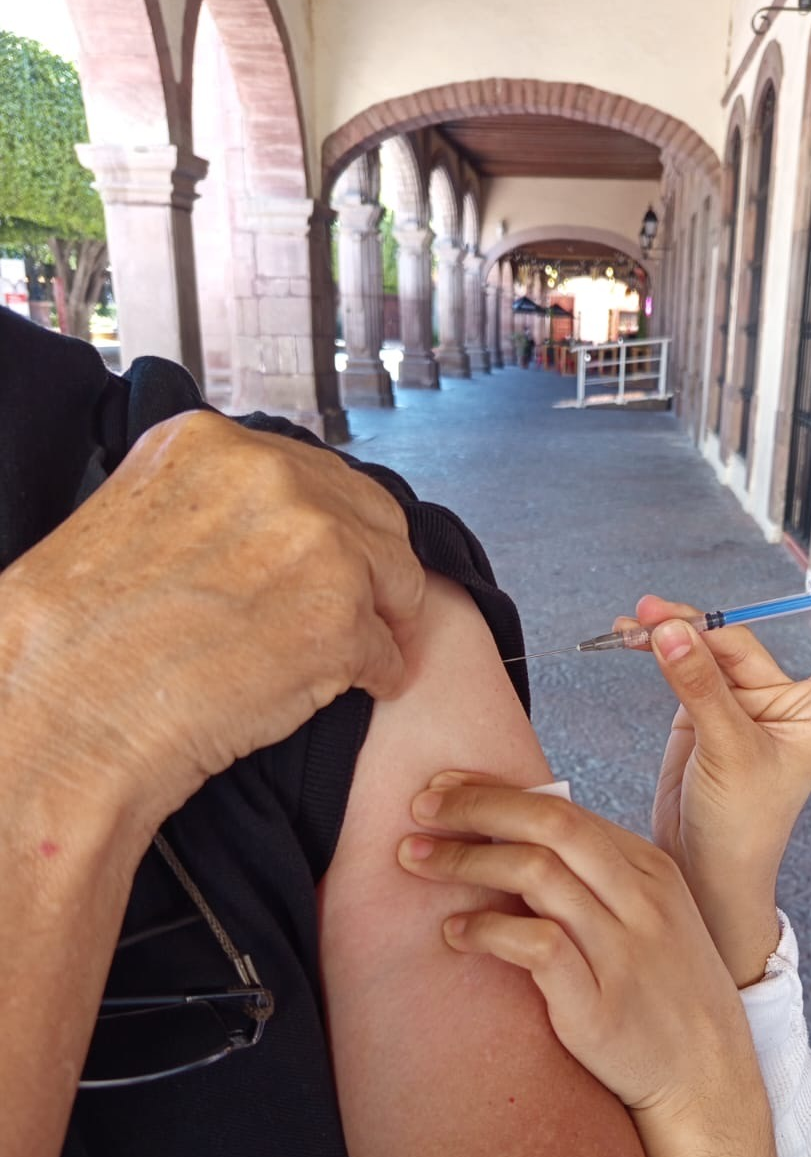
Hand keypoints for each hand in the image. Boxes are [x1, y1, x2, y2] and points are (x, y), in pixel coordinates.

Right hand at [0, 411, 423, 837]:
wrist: (67, 712)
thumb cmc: (79, 637)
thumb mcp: (136, 517)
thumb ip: (214, 506)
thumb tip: (273, 526)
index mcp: (214, 445)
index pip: (319, 472)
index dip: (334, 523)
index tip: (332, 556)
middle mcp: (274, 480)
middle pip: (375, 518)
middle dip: (374, 567)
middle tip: (366, 607)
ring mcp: (316, 548)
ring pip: (396, 581)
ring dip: (382, 621)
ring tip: (361, 652)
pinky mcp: (341, 624)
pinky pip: (389, 654)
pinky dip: (376, 678)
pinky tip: (352, 689)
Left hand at [398, 776, 779, 1156]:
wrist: (708, 1082)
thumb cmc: (664, 995)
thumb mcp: (651, 919)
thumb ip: (596, 879)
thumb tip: (511, 837)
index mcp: (651, 869)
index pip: (564, 808)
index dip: (494, 793)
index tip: (442, 790)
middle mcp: (642, 901)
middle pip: (550, 825)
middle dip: (477, 808)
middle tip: (419, 811)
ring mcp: (625, 952)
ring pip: (538, 875)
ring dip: (466, 861)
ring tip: (417, 862)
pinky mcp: (601, 1007)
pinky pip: (536, 947)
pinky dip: (486, 930)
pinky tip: (454, 933)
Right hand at [617, 531, 810, 985]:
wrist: (704, 870)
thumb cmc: (744, 827)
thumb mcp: (729, 754)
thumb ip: (701, 689)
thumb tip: (674, 630)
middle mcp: (784, 699)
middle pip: (742, 638)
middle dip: (698, 624)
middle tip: (652, 615)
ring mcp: (740, 703)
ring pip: (705, 647)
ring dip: (670, 634)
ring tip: (633, 624)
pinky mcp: (701, 711)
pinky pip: (681, 665)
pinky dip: (656, 650)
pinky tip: (630, 637)